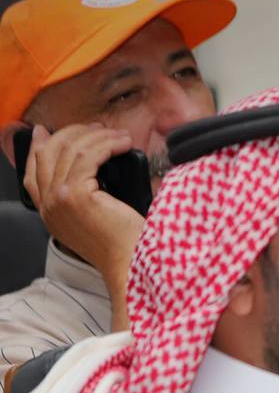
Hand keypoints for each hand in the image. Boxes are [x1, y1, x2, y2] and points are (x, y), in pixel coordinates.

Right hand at [19, 124, 145, 283]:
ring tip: (118, 136)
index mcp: (50, 213)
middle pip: (47, 154)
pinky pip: (87, 156)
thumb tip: (95, 168)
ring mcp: (58, 200)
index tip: (48, 131)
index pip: (32, 172)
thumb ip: (85, 197)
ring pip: (69, 151)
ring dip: (96, 137)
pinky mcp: (76, 196)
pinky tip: (122, 143)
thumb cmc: (125, 243)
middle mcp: (48, 206)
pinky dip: (106, 144)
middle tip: (97, 129)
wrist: (132, 263)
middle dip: (72, 134)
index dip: (38, 147)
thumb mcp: (96, 218)